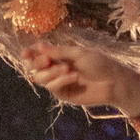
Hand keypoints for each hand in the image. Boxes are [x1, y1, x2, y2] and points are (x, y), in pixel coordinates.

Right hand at [21, 39, 139, 117]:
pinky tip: (73, 76)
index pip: (38, 54)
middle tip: (46, 60)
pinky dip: (61, 80)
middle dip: (37, 63)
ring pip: (41, 78)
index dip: (30, 54)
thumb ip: (59, 51)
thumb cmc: (99, 63)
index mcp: (59, 55)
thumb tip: (39, 46)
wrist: (113, 81)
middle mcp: (55, 68)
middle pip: (35, 67)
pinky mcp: (63, 94)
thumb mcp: (78, 53)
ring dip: (51, 72)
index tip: (26, 52)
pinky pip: (53, 87)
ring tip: (67, 68)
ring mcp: (58, 82)